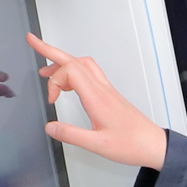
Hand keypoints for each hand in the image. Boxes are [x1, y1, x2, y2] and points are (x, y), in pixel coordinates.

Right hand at [29, 34, 168, 172]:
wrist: (154, 145)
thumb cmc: (131, 145)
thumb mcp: (98, 145)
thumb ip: (71, 135)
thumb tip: (50, 127)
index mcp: (97, 98)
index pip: (70, 71)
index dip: (54, 81)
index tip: (51, 101)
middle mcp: (102, 89)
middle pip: (74, 60)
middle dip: (50, 50)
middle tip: (32, 41)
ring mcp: (107, 90)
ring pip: (83, 64)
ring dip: (63, 62)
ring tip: (45, 70)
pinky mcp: (109, 95)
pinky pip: (89, 74)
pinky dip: (74, 73)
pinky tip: (67, 85)